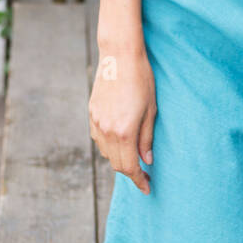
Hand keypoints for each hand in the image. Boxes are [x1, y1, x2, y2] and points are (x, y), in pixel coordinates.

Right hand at [89, 49, 156, 193]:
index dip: (139, 180)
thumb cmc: (141, 79)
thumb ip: (147, 138)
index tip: (147, 187)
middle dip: (130, 171)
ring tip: (133, 153)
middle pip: (116, 163)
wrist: (120, 55)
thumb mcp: (151, 110)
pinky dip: (109, 144)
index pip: (130, 167)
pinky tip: (119, 138)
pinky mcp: (91, 113)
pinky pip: (98, 138)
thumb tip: (147, 160)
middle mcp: (106, 130)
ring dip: (119, 157)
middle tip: (144, 172)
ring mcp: (96, 122)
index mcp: (124, 132)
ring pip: (106, 152)